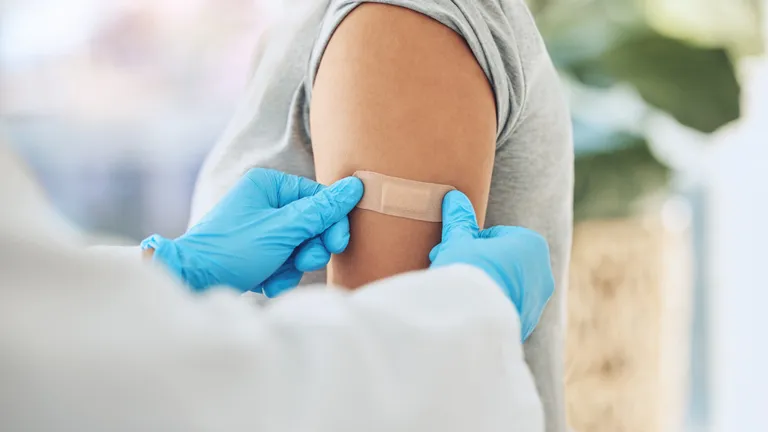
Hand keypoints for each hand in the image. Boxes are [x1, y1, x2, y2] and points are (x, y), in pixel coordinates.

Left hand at [141, 169, 363, 296]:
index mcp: (269, 185)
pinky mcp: (256, 251)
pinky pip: (284, 260)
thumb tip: (355, 186)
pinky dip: (279, 274)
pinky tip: (265, 282)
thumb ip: (321, 211)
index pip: (318, 198)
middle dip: (310, 248)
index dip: (332, 223)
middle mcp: (264, 201)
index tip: (337, 245)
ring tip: (276, 276)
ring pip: (300, 246)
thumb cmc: (232, 250)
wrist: (191, 280)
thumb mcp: (283, 230)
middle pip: (311, 224)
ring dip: (293, 265)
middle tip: (304, 261)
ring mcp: (260, 227)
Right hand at [429, 191, 554, 340]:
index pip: (494, 236)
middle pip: (500, 262)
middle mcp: (542, 273)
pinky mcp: (525, 324)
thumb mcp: (459, 241)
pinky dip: (486, 308)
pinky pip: (502, 310)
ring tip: (455, 292)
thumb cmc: (469, 270)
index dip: (468, 242)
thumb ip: (459, 219)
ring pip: (502, 286)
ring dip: (482, 286)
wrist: (473, 318)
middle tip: (448, 268)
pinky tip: (465, 310)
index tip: (450, 250)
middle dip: (475, 264)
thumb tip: (454, 197)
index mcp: (532, 245)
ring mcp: (536, 302)